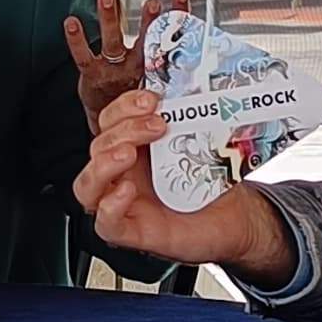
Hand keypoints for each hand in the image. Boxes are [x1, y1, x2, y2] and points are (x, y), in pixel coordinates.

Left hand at [63, 0, 188, 123]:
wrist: (112, 125)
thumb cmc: (132, 94)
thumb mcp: (156, 80)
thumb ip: (167, 61)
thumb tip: (188, 35)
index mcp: (153, 65)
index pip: (169, 37)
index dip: (177, 15)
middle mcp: (135, 66)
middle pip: (144, 39)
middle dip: (149, 21)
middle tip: (153, 3)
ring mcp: (114, 70)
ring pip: (113, 41)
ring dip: (110, 18)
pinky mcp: (93, 75)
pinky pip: (84, 57)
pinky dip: (77, 40)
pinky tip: (71, 23)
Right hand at [76, 87, 295, 280]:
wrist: (235, 219)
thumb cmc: (214, 184)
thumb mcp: (201, 145)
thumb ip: (189, 121)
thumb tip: (193, 89)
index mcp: (134, 149)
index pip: (110, 122)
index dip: (123, 107)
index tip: (150, 98)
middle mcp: (124, 175)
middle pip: (98, 147)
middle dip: (123, 129)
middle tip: (156, 124)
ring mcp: (124, 205)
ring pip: (87, 185)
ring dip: (103, 163)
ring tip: (128, 153)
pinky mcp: (133, 233)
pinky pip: (105, 224)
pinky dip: (110, 206)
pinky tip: (127, 191)